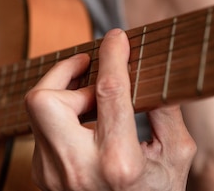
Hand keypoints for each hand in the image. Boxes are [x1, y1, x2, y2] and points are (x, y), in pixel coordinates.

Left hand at [25, 29, 196, 189]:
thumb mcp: (176, 159)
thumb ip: (165, 113)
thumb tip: (150, 73)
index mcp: (117, 164)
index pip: (108, 94)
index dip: (112, 57)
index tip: (116, 38)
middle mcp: (76, 170)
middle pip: (43, 100)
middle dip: (63, 74)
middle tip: (90, 70)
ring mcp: (52, 175)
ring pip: (37, 112)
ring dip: (65, 96)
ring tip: (92, 101)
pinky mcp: (42, 175)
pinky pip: (42, 130)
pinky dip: (62, 118)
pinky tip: (85, 126)